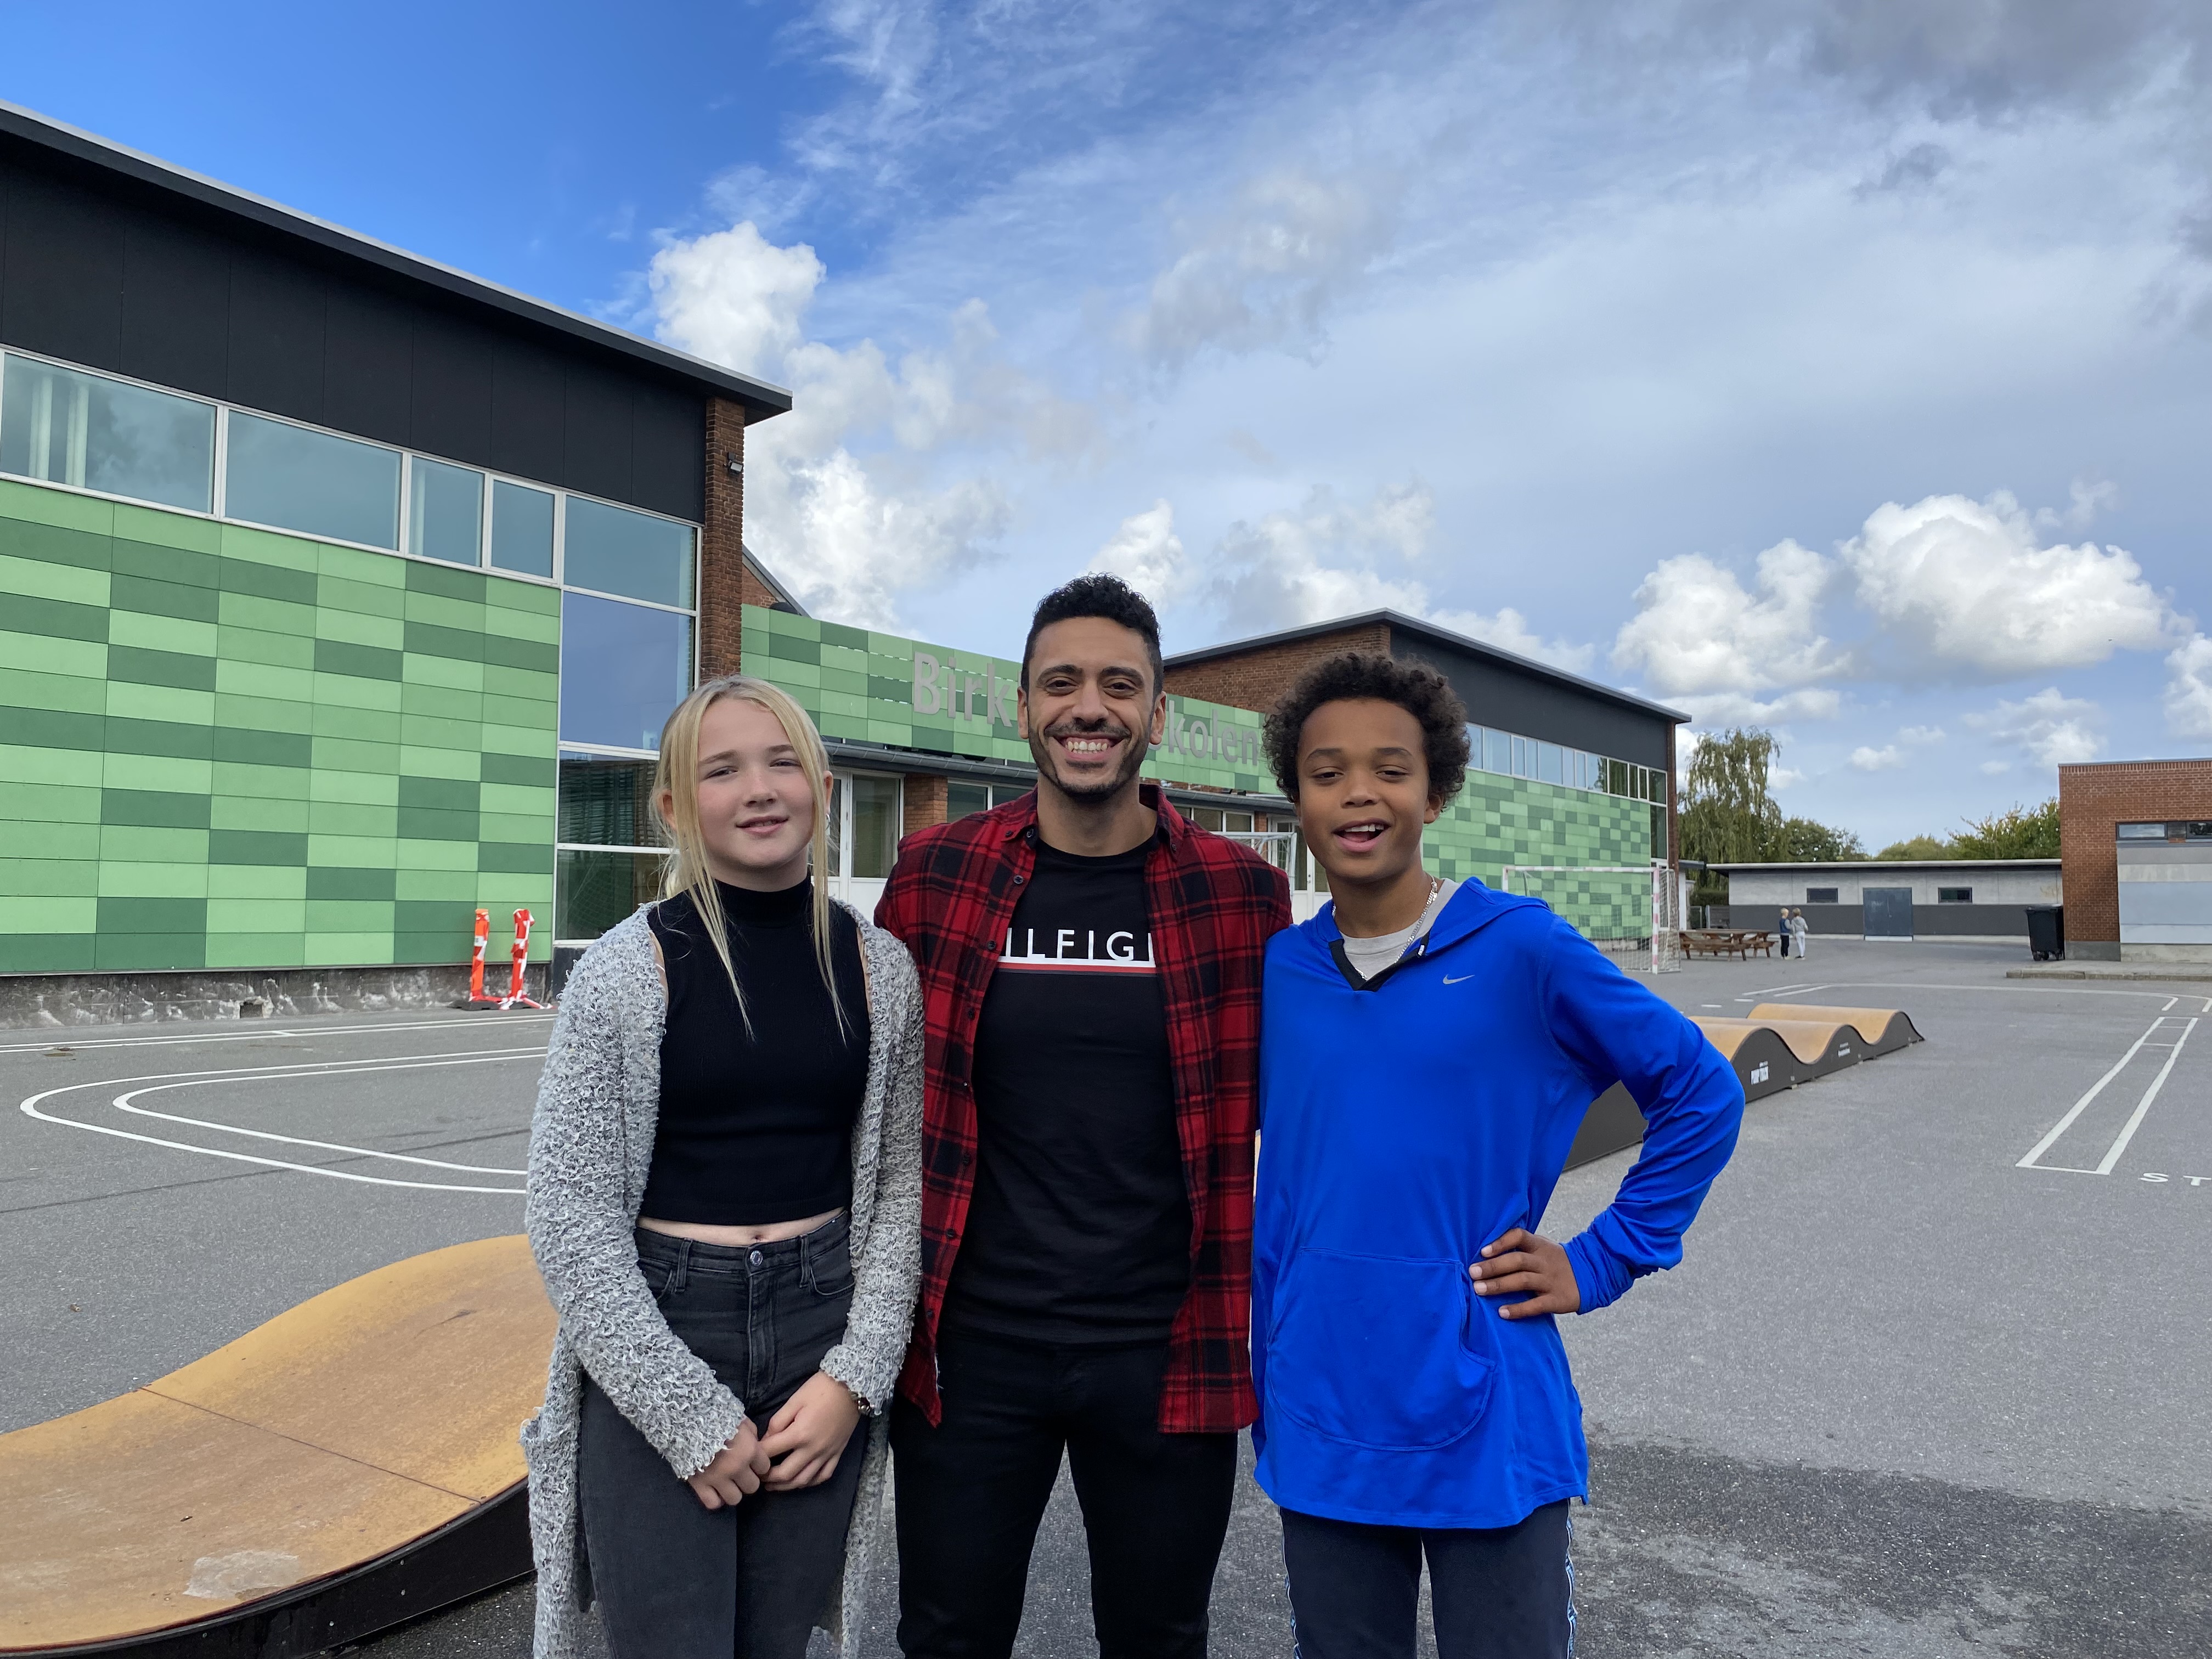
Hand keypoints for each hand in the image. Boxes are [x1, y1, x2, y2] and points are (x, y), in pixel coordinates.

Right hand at [685, 1419, 770, 1509]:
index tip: (752, 1463)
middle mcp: (737, 1467)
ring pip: (735, 1499)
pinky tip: (714, 1490)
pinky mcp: (699, 1485)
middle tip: (739, 1473)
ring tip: (726, 1483)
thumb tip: (756, 1445)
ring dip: (732, 1491)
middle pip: (752, 1487)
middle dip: (747, 1480)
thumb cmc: (716, 1416)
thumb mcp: (740, 1419)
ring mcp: (718, 1478)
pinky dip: (715, 1499)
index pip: (764, 1468)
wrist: (687, 1418)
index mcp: (749, 1450)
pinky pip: (713, 1503)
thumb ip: (752, 1434)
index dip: (759, 1466)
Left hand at [758, 1372, 862, 1491]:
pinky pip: (823, 1476)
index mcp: (799, 1433)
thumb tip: (766, 1439)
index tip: (749, 1456)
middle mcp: (813, 1449)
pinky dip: (810, 1483)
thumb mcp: (795, 1400)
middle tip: (757, 1476)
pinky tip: (800, 1482)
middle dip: (768, 1478)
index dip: (757, 1455)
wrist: (852, 1387)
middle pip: (785, 1473)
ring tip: (773, 1486)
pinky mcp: (837, 1454)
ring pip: (803, 1480)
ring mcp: (826, 1454)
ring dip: (785, 1486)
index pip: (771, 1451)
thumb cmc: (820, 1389)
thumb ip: (778, 1421)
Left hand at [1470, 1228, 1581, 1319]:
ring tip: (1479, 1290)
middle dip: (1493, 1267)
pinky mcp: (1557, 1299)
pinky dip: (1518, 1309)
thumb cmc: (1555, 1262)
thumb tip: (1485, 1254)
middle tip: (1473, 1273)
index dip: (1501, 1242)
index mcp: (1539, 1246)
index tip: (1483, 1251)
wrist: (1591, 1275)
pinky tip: (1502, 1312)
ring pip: (1523, 1281)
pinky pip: (1536, 1305)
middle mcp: (1544, 1262)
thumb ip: (1519, 1249)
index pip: (1519, 1236)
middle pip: (1517, 1261)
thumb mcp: (1542, 1249)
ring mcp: (1550, 1281)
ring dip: (1499, 1285)